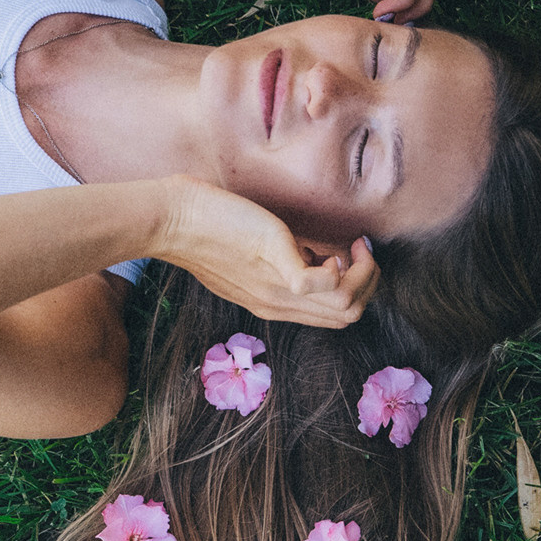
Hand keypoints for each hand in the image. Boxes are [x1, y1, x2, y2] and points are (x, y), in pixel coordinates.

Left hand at [154, 177, 377, 328]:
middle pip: (347, 316)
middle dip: (369, 283)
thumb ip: (278, 265)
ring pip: (345, 305)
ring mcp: (276, 286)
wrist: (172, 222)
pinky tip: (331, 250)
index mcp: (273, 304)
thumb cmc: (205, 231)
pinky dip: (339, 270)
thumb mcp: (248, 260)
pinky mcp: (275, 258)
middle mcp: (278, 303)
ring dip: (363, 275)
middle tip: (359, 251)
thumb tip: (310, 255)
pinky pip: (321, 283)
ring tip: (353, 247)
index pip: (335, 318)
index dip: (356, 290)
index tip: (350, 258)